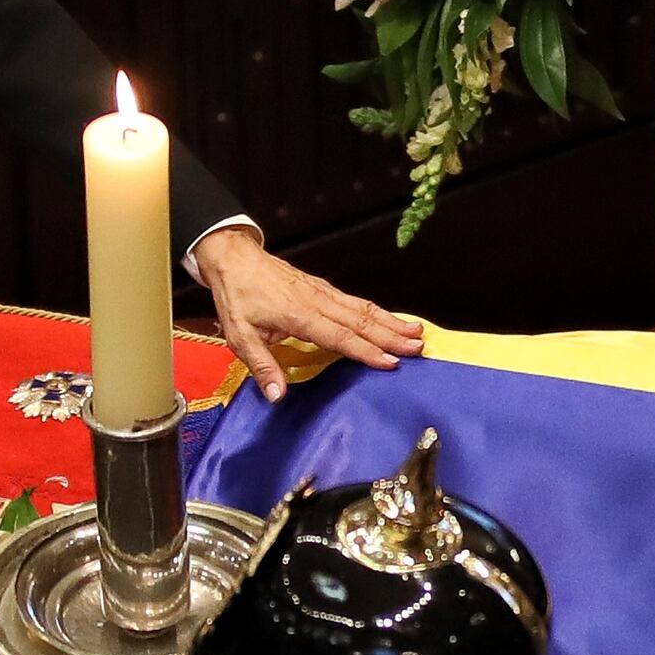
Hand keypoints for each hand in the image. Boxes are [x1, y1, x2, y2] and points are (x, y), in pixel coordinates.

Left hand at [190, 226, 425, 401]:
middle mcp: (318, 302)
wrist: (234, 258)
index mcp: (300, 316)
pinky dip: (378, 311)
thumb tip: (277, 396)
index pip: (340, 337)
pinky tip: (390, 318)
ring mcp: (323, 293)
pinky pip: (355, 302)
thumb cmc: (237, 296)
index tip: (392, 362)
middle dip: (392, 335)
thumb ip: (261, 366)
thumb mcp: (239, 336)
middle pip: (362, 321)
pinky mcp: (323, 288)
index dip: (367, 351)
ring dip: (391, 321)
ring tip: (417, 332)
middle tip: (419, 348)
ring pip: (363, 308)